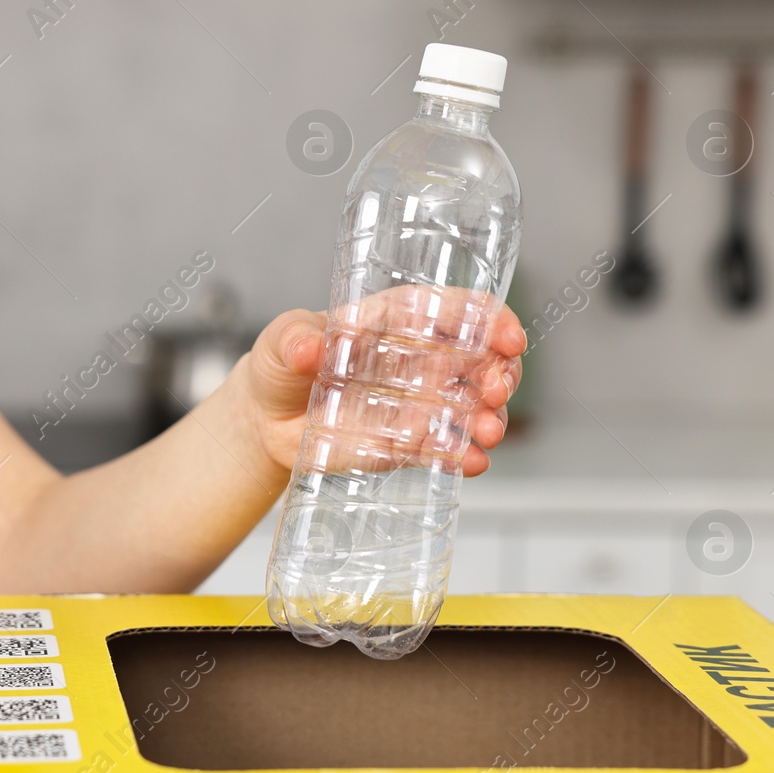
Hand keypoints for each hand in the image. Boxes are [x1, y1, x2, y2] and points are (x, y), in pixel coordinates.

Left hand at [237, 291, 525, 478]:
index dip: (490, 320)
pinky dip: (463, 455)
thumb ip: (294, 339)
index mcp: (396, 319)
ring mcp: (419, 402)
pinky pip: (445, 447)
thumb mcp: (280, 340)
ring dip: (490, 418)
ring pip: (471, 406)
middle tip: (496, 391)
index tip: (508, 338)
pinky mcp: (408, 442)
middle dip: (501, 373)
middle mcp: (419, 358)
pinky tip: (471, 462)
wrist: (265, 420)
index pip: (455, 310)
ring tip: (486, 432)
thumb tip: (307, 346)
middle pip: (480, 359)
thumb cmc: (280, 364)